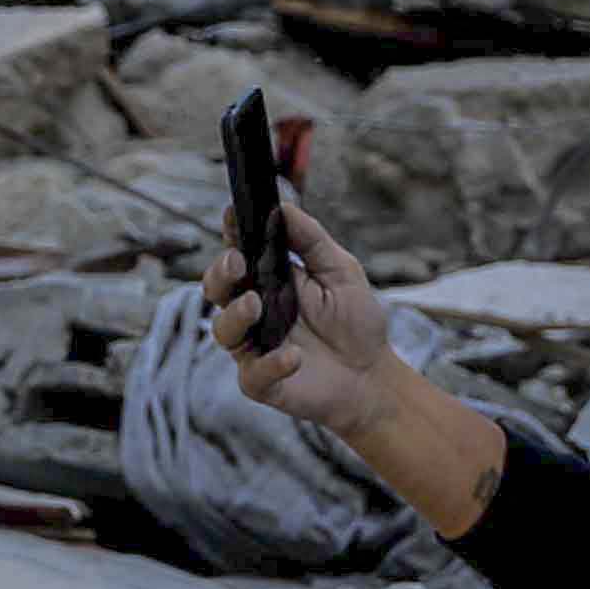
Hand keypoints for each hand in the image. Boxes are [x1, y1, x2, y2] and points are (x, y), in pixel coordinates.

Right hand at [201, 190, 404, 437]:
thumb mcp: (341, 270)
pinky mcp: (263, 381)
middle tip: (237, 263)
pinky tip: (293, 357)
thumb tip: (284, 207)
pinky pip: (252, 374)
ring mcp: (254, 346)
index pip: (239, 252)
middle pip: (216, 289)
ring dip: (235, 316)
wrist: (372, 374)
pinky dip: (269, 364)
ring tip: (256, 305)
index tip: (233, 216)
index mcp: (268, 280)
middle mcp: (254, 311)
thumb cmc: (355, 321)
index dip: (231, 234)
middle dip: (219, 274)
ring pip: (222, 330)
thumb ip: (311, 240)